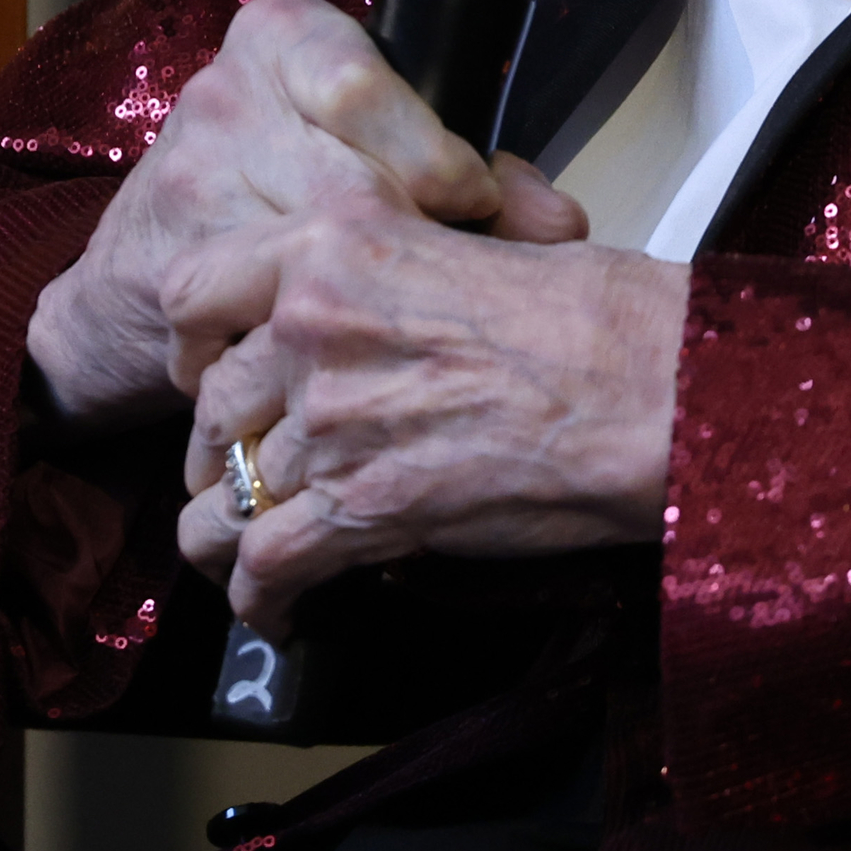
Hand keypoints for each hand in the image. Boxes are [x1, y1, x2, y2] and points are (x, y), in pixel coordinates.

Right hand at [23, 0, 585, 423]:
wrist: (146, 255)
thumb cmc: (298, 173)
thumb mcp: (374, 136)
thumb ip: (471, 166)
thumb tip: (561, 225)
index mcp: (284, 37)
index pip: (357, 87)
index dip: (430, 156)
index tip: (471, 199)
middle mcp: (224, 98)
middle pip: (343, 179)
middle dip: (412, 240)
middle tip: (450, 276)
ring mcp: (188, 183)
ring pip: (308, 256)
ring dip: (372, 300)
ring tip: (407, 317)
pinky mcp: (173, 272)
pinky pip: (268, 319)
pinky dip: (320, 343)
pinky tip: (347, 351)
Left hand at [168, 158, 683, 624]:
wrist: (657, 391)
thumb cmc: (606, 317)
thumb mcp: (489, 238)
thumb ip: (410, 254)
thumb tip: (397, 278)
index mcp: (340, 241)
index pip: (193, 288)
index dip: (192, 342)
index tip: (212, 366)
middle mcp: (315, 326)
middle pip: (212, 405)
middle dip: (222, 450)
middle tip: (249, 470)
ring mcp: (332, 420)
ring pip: (226, 493)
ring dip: (233, 531)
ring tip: (253, 551)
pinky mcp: (362, 508)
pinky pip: (264, 564)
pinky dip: (261, 599)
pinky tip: (282, 611)